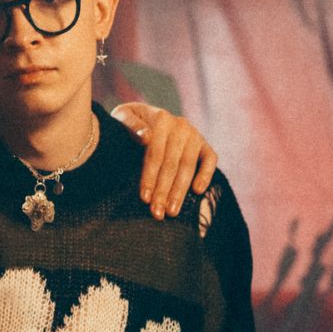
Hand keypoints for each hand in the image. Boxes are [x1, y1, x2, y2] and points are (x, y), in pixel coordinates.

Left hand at [112, 102, 217, 217]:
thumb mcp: (123, 118)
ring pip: (188, 166)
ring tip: (172, 212)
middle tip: (157, 213)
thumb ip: (130, 125)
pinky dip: (206, 174)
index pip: (155, 153)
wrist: (144, 118)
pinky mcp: (204, 144)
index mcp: (160, 119)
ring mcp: (194, 135)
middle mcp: (180, 125)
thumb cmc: (129, 124)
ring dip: (180, 191)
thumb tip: (144, 137)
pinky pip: (210, 159)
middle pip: (171, 164)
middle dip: (163, 191)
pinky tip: (197, 191)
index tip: (144, 198)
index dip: (149, 177)